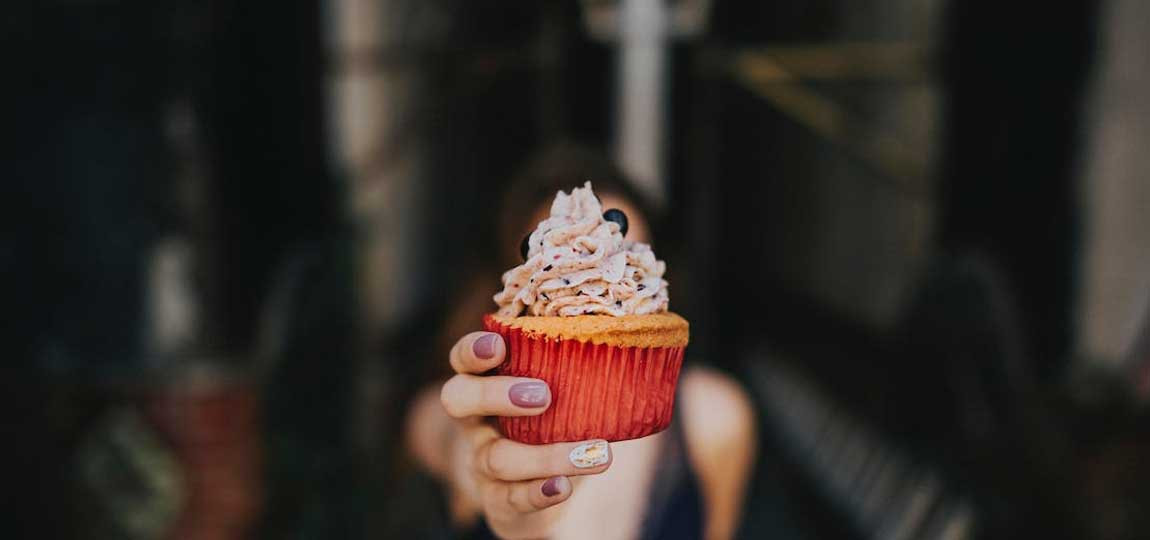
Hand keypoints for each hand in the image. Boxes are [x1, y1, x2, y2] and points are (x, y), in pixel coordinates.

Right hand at [440, 331, 612, 538]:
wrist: (542, 487)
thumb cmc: (554, 421)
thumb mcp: (559, 392)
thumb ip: (576, 368)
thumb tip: (631, 343)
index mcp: (485, 382)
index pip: (463, 359)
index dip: (473, 351)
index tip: (500, 345)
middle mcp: (474, 420)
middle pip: (458, 399)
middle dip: (495, 395)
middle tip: (544, 396)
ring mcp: (481, 461)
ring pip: (496, 458)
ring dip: (546, 456)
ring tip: (595, 453)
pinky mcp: (498, 498)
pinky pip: (511, 498)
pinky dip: (539, 492)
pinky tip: (564, 487)